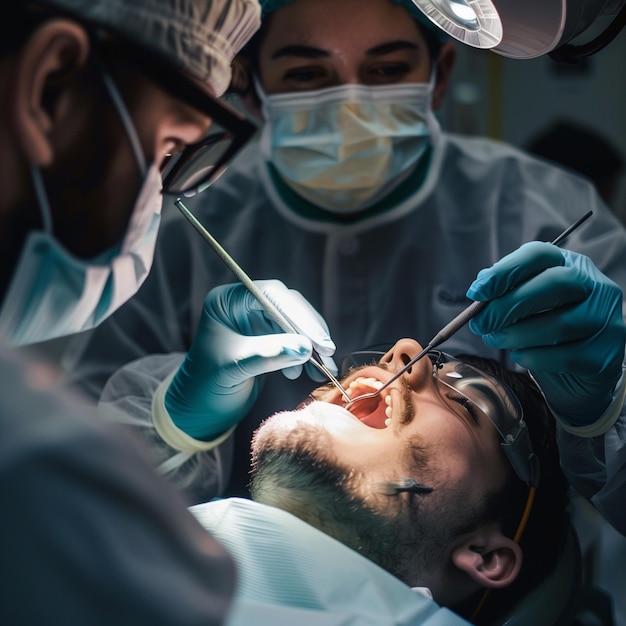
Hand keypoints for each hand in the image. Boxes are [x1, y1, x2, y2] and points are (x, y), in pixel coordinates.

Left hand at [165, 280, 336, 438]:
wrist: (196, 410)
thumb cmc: (203, 385)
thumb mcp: (234, 368)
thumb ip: (268, 354)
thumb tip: (305, 348)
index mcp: (229, 301)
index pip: (272, 296)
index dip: (299, 316)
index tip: (318, 341)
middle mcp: (244, 305)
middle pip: (287, 307)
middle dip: (309, 331)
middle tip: (327, 353)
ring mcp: (256, 322)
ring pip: (294, 325)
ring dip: (311, 346)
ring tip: (323, 370)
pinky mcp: (266, 340)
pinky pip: (292, 341)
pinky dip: (304, 356)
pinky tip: (305, 373)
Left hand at [467, 242, 625, 425]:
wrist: (575, 370)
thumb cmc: (544, 327)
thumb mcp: (525, 303)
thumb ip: (505, 291)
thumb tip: (481, 289)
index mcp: (570, 265)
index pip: (540, 254)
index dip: (505, 271)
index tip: (477, 292)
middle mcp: (596, 287)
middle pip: (554, 283)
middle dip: (508, 305)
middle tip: (480, 323)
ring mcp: (606, 320)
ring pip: (559, 324)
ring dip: (516, 334)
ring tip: (495, 339)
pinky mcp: (605, 354)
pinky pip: (565, 356)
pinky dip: (533, 357)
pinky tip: (520, 355)